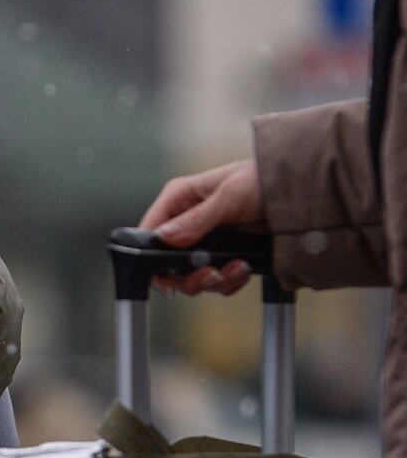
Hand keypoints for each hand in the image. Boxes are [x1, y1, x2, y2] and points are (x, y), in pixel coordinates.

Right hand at [137, 157, 264, 294]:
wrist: (306, 190)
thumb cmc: (266, 177)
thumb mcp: (229, 195)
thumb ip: (196, 219)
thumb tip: (165, 236)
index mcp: (180, 200)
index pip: (150, 231)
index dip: (151, 254)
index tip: (165, 271)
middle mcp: (187, 223)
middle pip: (167, 263)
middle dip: (188, 275)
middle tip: (208, 274)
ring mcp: (206, 242)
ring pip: (191, 276)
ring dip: (213, 279)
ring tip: (235, 268)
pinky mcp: (224, 256)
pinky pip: (216, 279)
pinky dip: (230, 280)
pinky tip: (243, 268)